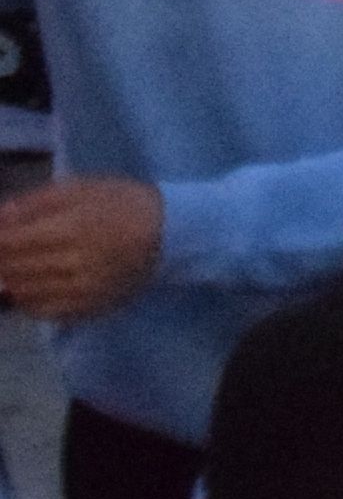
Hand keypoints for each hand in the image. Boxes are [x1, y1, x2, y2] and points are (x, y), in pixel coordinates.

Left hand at [0, 175, 164, 319]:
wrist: (170, 234)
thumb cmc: (123, 204)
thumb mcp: (83, 188)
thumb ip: (37, 201)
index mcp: (73, 227)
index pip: (11, 241)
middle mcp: (76, 263)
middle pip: (14, 268)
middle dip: (0, 260)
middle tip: (2, 253)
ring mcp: (83, 290)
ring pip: (24, 292)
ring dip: (10, 280)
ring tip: (13, 268)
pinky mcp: (90, 308)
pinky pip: (44, 311)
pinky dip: (27, 301)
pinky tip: (29, 288)